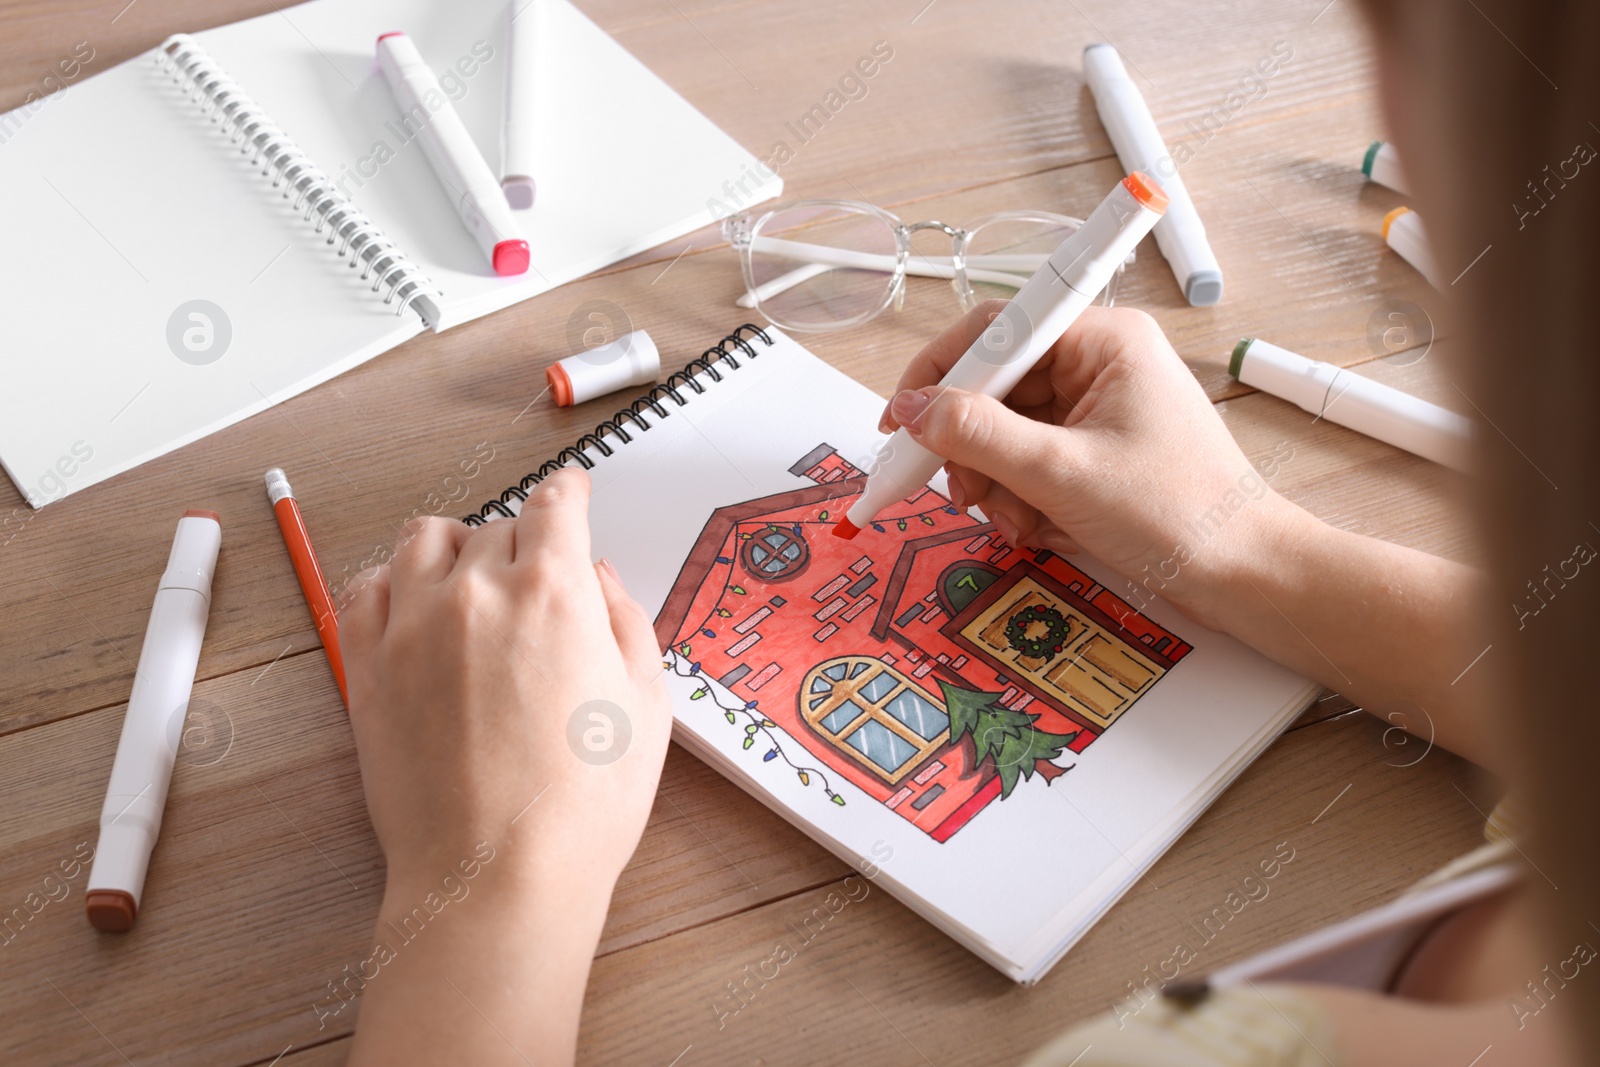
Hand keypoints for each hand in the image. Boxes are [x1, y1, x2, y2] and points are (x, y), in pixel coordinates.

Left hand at [338, 469, 671, 1064]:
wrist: (496, 876)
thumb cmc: (582, 806)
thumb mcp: (646, 706)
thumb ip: (626, 621)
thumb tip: (600, 577)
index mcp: (554, 593)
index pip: (556, 504)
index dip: (570, 490)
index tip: (573, 491)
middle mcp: (476, 592)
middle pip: (497, 526)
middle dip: (524, 542)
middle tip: (537, 580)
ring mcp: (412, 626)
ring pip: (423, 539)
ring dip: (454, 545)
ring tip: (470, 577)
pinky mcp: (367, 667)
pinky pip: (365, 588)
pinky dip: (392, 580)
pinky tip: (414, 606)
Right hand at [879, 301, 1298, 625]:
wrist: (1244, 573)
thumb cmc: (1178, 513)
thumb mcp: (1062, 473)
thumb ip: (978, 435)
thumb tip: (911, 408)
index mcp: (1104, 340)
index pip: (997, 328)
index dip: (940, 372)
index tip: (901, 418)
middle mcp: (1099, 363)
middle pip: (995, 385)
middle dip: (972, 445)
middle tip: (962, 492)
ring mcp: (1097, 407)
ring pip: (1005, 429)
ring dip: (995, 480)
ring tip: (1017, 521)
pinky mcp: (1095, 448)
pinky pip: (1028, 458)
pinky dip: (1019, 495)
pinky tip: (1036, 526)